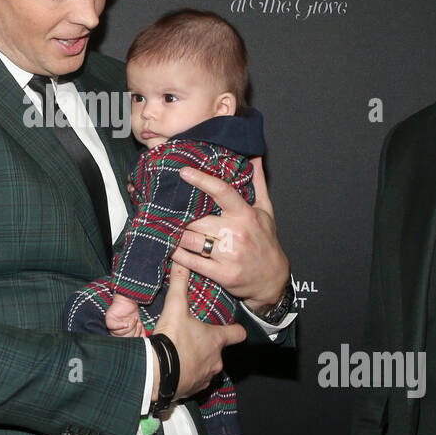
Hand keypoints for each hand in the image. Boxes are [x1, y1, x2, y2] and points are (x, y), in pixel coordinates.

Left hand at [106, 294, 144, 336]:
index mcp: (122, 335)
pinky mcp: (108, 319)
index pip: (128, 341)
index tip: (140, 330)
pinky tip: (126, 323)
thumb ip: (140, 332)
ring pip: (120, 333)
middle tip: (138, 324)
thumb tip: (144, 340)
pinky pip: (113, 326)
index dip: (136, 337)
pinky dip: (120, 326)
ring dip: (130, 327)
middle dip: (134, 332)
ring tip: (134, 319)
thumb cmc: (132, 312)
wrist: (129, 299)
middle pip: (124, 338)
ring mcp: (111, 326)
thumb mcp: (138, 324)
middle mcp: (115, 332)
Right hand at [152, 261, 245, 400]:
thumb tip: (181, 262)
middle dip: (208, 346)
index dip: (235, 330)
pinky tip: (175, 368)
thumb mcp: (175, 308)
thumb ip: (180, 284)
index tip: (233, 328)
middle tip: (193, 338)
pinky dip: (187, 375)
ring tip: (181, 353)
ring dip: (197, 361)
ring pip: (207, 367)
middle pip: (219, 351)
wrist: (157, 373)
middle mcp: (216, 360)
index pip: (237, 334)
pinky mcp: (193, 389)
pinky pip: (194, 381)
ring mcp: (206, 377)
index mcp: (216, 340)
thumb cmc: (172, 341)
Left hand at [172, 157, 288, 309]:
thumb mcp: (265, 210)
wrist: (273, 279)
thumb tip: (254, 155)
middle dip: (179, 214)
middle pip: (197, 218)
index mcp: (245, 215)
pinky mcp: (222, 274)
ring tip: (162, 226)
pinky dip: (177, 254)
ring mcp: (229, 255)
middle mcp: (237, 233)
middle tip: (163, 206)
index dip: (201, 180)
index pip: (222, 191)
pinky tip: (169, 247)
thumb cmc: (266, 241)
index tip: (183, 172)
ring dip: (174, 233)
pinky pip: (191, 261)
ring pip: (191, 239)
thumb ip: (258, 182)